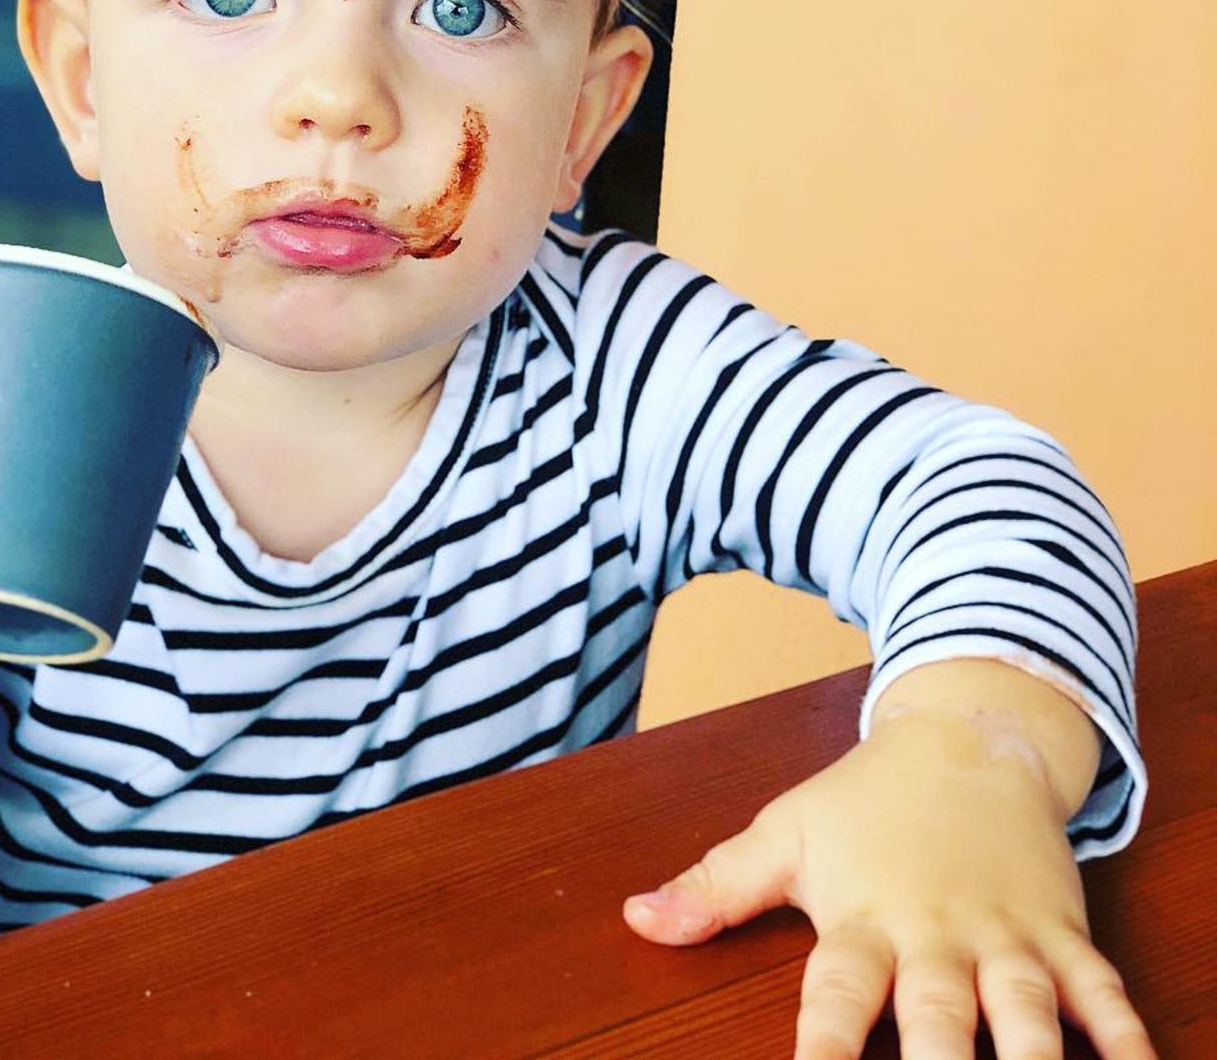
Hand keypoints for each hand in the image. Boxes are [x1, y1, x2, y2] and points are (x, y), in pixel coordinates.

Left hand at [623, 709, 1155, 1058]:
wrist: (965, 737)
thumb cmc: (865, 800)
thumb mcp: (785, 834)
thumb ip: (714, 887)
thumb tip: (636, 919)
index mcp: (864, 919)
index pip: (837, 999)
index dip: (823, 1050)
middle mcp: (936, 936)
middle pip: (938, 1020)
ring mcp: (1006, 936)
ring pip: (1029, 1015)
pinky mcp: (1060, 932)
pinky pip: (1104, 995)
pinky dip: (1128, 1040)